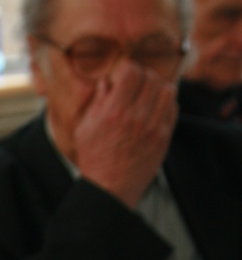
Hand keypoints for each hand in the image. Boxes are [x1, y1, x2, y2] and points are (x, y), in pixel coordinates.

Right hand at [74, 60, 177, 208]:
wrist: (110, 190)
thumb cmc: (94, 160)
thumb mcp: (85, 130)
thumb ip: (97, 103)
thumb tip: (107, 83)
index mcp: (115, 112)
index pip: (132, 71)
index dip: (127, 69)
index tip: (122, 76)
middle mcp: (137, 117)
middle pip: (151, 77)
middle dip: (142, 76)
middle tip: (135, 85)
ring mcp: (154, 128)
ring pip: (167, 90)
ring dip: (157, 88)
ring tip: (147, 95)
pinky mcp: (163, 138)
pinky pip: (173, 108)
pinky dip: (165, 104)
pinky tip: (154, 110)